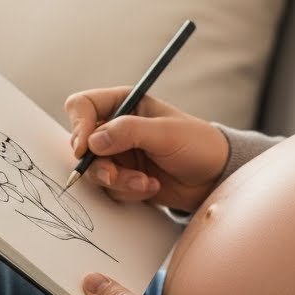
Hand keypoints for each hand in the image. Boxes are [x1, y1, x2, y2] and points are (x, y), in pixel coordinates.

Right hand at [63, 87, 228, 212]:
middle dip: (99, 164)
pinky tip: (151, 187)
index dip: (79, 125)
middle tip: (115, 175)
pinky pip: (109, 188)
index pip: (83, 106)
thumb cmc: (197, 144)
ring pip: (94, 170)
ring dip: (118, 181)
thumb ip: (129, 132)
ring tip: (145, 183)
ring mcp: (118, 154)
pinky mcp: (123, 177)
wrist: (215, 177)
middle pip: (81, 144)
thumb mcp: (166, 133)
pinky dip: (127, 191)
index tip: (85, 147)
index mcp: (124, 103)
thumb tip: (93, 141)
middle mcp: (116, 127)